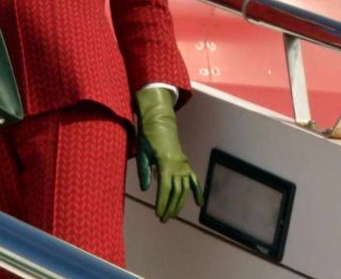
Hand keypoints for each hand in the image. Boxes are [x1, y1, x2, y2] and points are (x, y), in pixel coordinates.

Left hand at [135, 87, 202, 221]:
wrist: (160, 122)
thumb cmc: (148, 136)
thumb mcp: (142, 152)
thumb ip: (144, 171)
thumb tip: (146, 189)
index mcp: (166, 163)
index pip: (165, 189)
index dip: (162, 203)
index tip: (158, 214)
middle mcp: (178, 166)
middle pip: (176, 192)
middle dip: (170, 207)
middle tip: (163, 219)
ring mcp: (184, 165)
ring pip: (184, 189)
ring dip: (179, 203)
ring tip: (172, 215)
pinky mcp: (186, 163)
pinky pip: (194, 180)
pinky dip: (197, 191)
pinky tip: (199, 204)